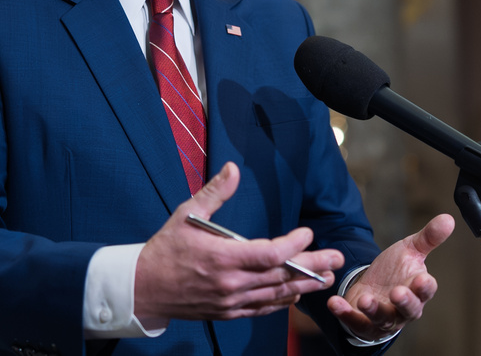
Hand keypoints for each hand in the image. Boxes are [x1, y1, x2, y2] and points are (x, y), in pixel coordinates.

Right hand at [134, 162, 343, 321]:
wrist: (143, 288)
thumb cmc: (164, 249)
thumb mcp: (187, 214)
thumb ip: (215, 192)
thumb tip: (233, 169)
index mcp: (223, 258)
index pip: (269, 253)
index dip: (294, 244)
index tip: (306, 232)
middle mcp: (231, 283)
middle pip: (281, 275)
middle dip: (313, 266)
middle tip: (337, 258)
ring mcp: (231, 300)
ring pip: (276, 295)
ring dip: (303, 285)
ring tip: (326, 277)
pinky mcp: (228, 311)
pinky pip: (261, 308)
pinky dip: (281, 301)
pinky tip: (294, 294)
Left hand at [328, 213, 454, 341]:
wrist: (372, 287)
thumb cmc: (396, 271)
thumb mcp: (410, 250)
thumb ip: (428, 237)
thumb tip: (448, 218)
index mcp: (417, 290)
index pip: (426, 290)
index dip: (425, 286)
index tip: (422, 279)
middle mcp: (404, 308)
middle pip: (409, 310)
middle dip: (404, 302)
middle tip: (397, 292)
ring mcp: (384, 318)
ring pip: (382, 318)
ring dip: (373, 310)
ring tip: (364, 299)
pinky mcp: (364, 323)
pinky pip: (356, 322)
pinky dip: (345, 314)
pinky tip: (334, 303)